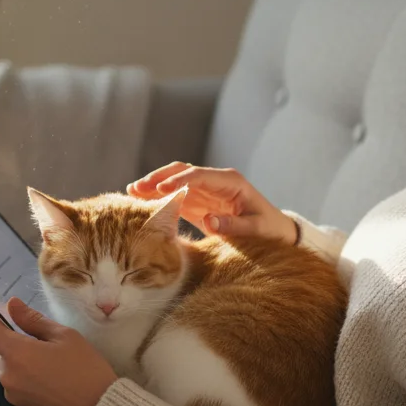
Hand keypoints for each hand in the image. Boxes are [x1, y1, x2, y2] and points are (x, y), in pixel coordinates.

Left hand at [0, 296, 117, 405]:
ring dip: (11, 349)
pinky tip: (39, 364)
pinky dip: (18, 366)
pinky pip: (11, 377)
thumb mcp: (63, 336)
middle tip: (15, 319)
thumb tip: (11, 305)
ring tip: (36, 344)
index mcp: (16, 353)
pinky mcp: (19, 404)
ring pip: (3, 361)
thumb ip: (32, 320)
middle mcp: (6, 374)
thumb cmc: (85, 367)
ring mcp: (11, 391)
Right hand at [126, 162, 297, 243]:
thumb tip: (209, 220)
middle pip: (182, 172)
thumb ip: (234, 225)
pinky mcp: (199, 203)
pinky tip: (141, 202)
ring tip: (131, 191)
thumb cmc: (268, 231)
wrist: (274, 233)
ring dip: (155, 185)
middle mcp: (215, 181)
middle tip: (137, 187)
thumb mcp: (256, 229)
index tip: (159, 188)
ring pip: (175, 181)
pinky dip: (159, 197)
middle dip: (159, 178)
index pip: (199, 176)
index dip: (178, 181)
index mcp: (231, 182)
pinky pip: (175, 196)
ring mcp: (205, 191)